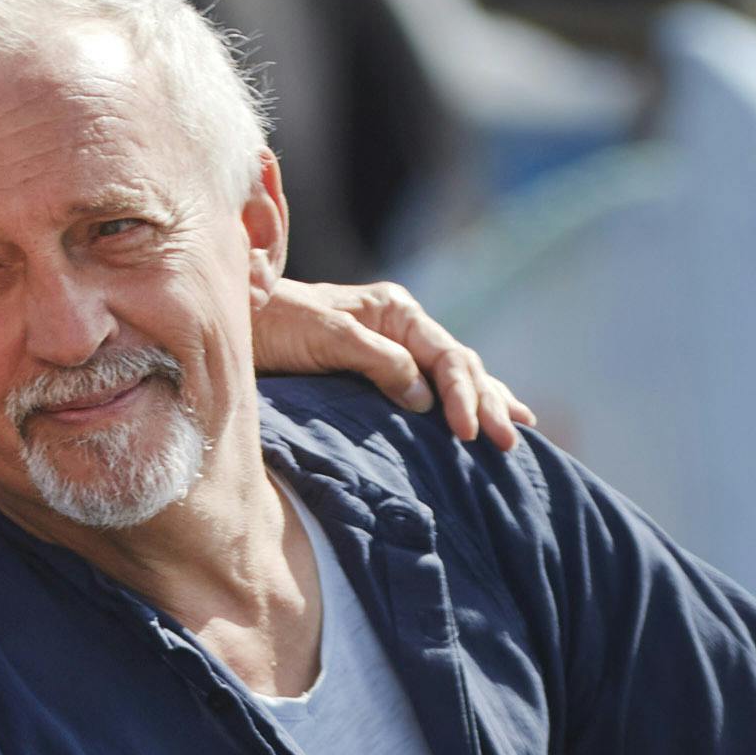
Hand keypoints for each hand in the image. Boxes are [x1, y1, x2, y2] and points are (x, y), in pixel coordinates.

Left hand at [249, 271, 525, 446]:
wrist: (238, 325)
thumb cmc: (274, 325)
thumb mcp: (325, 337)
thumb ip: (377, 360)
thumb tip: (424, 398)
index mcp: (395, 311)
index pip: (446, 355)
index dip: (462, 394)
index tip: (465, 432)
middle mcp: (404, 328)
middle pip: (461, 367)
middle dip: (487, 404)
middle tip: (506, 443)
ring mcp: (397, 350)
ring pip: (457, 378)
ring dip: (488, 405)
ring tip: (517, 434)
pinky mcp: (384, 374)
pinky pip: (435, 389)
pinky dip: (465, 404)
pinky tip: (491, 417)